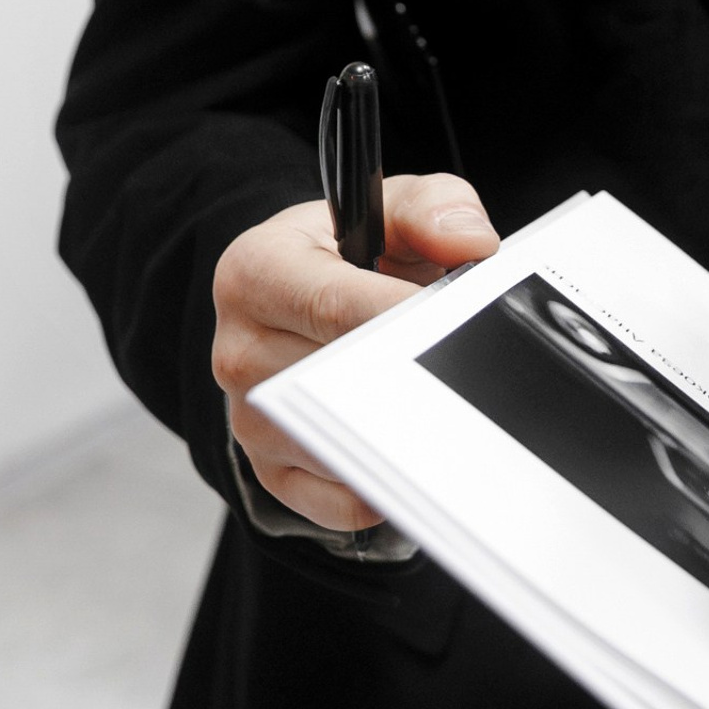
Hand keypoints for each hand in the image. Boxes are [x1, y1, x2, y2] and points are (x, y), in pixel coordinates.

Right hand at [212, 172, 498, 528]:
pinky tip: (414, 443)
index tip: (449, 322)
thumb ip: (435, 209)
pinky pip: (341, 500)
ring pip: (340, 442)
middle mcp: (238, 350)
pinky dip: (388, 481)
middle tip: (461, 364)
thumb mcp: (393, 208)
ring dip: (402, 429)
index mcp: (255, 272)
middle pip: (337, 379)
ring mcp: (249, 420)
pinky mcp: (272, 472)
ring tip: (441, 397)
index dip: (400, 316)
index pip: (333, 305)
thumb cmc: (353, 254)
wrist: (304, 304)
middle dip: (406, 371)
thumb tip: (470, 244)